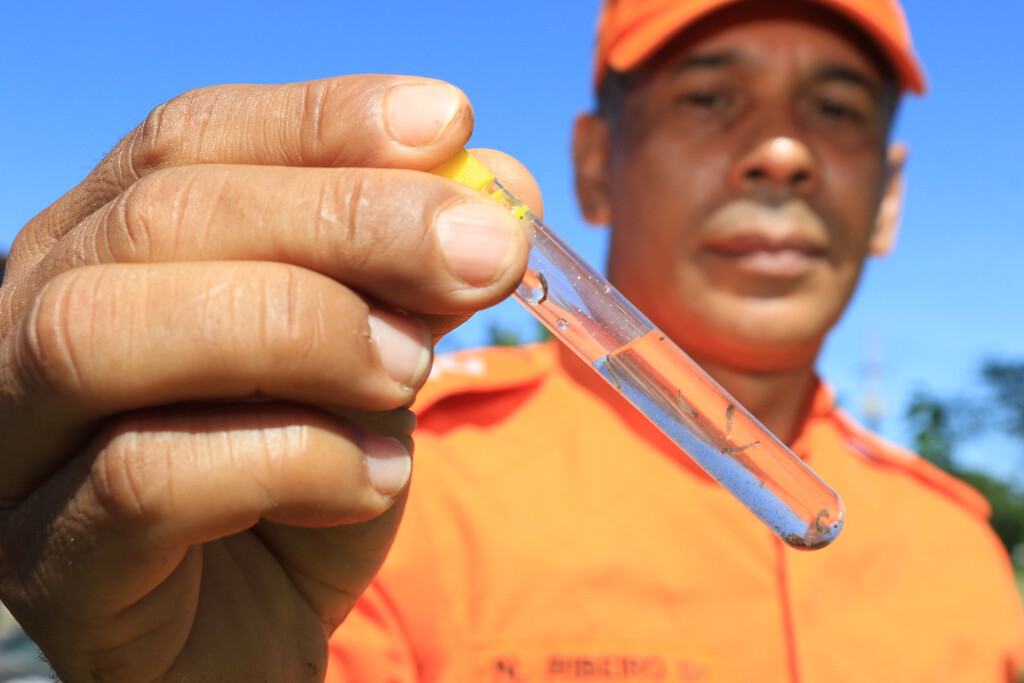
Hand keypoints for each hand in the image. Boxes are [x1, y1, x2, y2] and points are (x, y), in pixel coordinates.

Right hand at [0, 75, 537, 680]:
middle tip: (485, 251)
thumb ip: (413, 277)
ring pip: (108, 332)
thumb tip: (500, 192)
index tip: (452, 123)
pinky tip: (375, 479)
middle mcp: (28, 322)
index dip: (320, 121)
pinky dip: (295, 461)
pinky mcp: (46, 561)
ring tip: (412, 373)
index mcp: (105, 248)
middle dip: (347, 220)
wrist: (255, 635)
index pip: (188, 141)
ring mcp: (17, 445)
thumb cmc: (305, 480)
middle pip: (161, 220)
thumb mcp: (373, 360)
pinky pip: (144, 480)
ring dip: (304, 334)